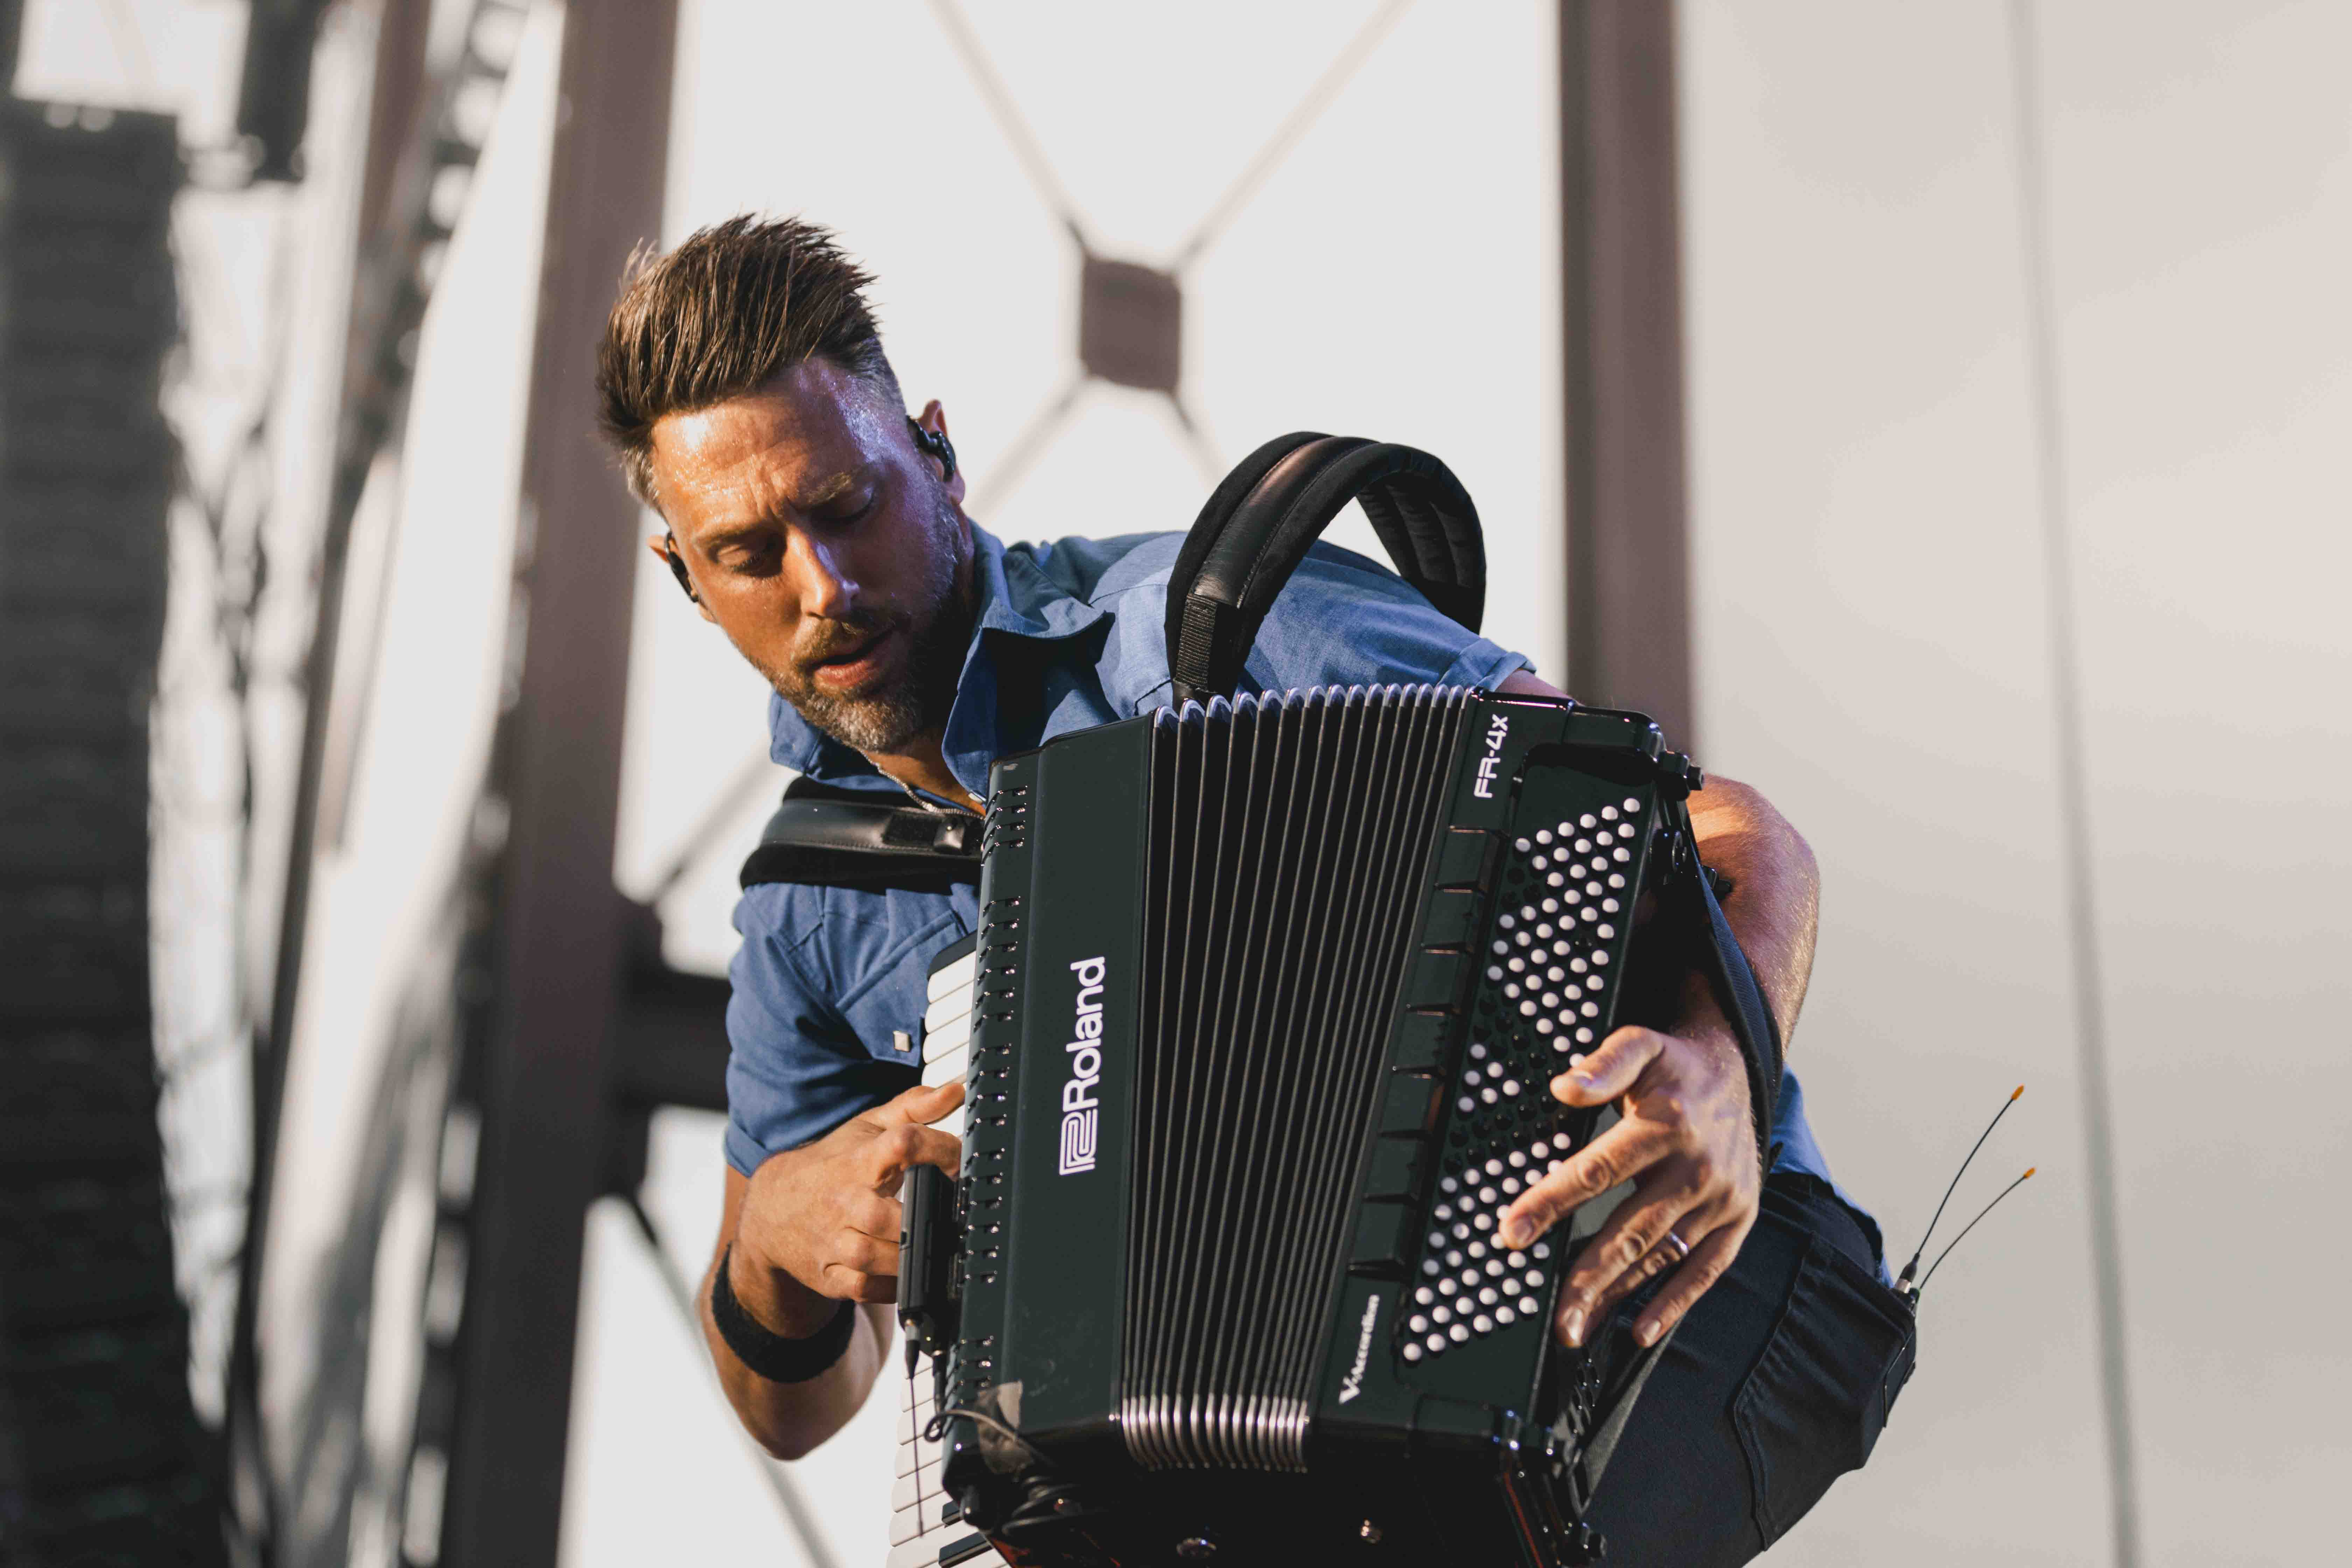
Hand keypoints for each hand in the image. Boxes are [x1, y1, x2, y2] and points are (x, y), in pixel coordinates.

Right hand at [732, 1080, 963, 1332]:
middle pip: (883, 1213)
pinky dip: (891, 1287)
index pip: (900, 1145)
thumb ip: (914, 1108)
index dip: (938, 1149)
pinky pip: (863, 1288)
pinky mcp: (829, 1276)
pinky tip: (910, 1274)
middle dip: (921, 1217)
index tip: (960, 1158)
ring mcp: (832, 1242)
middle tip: (951, 1216)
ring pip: (872, 1256)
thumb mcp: (869, 1128)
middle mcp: (843, 1202)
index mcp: (859, 1160)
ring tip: (935, 1246)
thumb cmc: (832, 1164)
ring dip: (908, 1256)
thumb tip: (956, 1091)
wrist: (772, 1208)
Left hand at [1496, 1023, 1759, 1349]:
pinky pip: (1705, 1270)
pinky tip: (1641, 1331)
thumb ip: (1605, 1063)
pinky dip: (1675, 1304)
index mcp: (1665, 1126)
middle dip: (1586, 1277)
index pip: (1596, 1172)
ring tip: (1578, 1330)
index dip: (1551, 1203)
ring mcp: (1720, 1199)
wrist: (1740, 1073)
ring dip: (1620, 1299)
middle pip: (1631, 1231)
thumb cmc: (1675, 1067)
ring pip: (1662, 1258)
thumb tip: (1566, 1086)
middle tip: (1554, 1318)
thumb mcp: (1641, 1044)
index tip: (1513, 1233)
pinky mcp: (1738, 1220)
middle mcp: (1696, 1168)